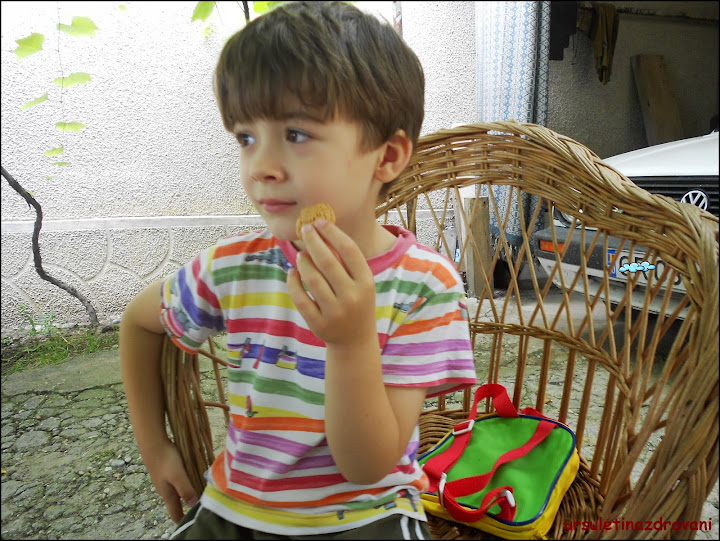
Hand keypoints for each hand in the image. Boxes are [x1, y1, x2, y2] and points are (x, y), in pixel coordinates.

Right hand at [142, 439, 198, 522]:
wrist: (154, 443)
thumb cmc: (166, 460)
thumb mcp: (178, 476)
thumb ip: (185, 489)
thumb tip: (193, 504)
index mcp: (168, 494)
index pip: (175, 513)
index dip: (183, 520)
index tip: (194, 522)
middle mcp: (166, 490)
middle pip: (177, 505)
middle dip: (187, 509)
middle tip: (203, 508)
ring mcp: (166, 481)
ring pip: (178, 493)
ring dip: (188, 496)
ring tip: (202, 495)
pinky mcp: (168, 472)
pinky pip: (179, 483)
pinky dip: (187, 485)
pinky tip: (194, 480)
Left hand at [286, 220, 375, 345]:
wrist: (355, 340)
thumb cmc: (357, 302)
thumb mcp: (361, 284)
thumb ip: (347, 262)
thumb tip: (323, 232)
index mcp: (366, 283)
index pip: (349, 250)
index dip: (332, 233)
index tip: (319, 222)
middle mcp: (352, 297)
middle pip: (327, 262)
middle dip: (313, 241)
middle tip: (305, 229)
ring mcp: (335, 312)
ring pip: (312, 279)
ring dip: (303, 261)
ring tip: (301, 254)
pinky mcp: (319, 324)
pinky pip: (300, 298)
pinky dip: (293, 282)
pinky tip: (293, 272)